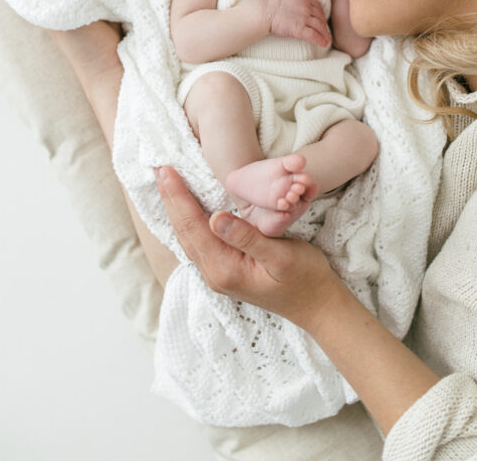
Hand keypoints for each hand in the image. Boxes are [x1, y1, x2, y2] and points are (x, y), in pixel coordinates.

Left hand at [155, 166, 338, 328]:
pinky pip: (199, 241)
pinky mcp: (226, 270)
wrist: (318, 306)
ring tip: (166, 183)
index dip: (178, 196)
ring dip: (177, 208)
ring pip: (189, 236)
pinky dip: (189, 219)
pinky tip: (186, 207)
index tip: (166, 171)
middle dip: (171, 199)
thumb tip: (215, 218)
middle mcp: (215, 273)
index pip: (193, 226)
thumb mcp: (281, 256)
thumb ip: (247, 238)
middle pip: (184, 231)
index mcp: (225, 269)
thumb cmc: (305, 279)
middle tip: (158, 170)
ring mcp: (219, 274)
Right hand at [266, 0, 331, 47]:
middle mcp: (306, 8)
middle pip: (321, 18)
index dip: (322, 16)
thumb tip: (305, 14)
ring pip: (320, 27)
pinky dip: (320, 40)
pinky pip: (314, 35)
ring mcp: (304, 18)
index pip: (319, 7)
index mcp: (304, 0)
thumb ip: (300, 6)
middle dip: (325, 27)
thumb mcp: (290, 2)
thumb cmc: (274, 9)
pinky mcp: (299, 28)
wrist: (266, 13)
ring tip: (327, 41)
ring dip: (325, 35)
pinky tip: (323, 44)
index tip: (322, 22)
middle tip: (327, 34)